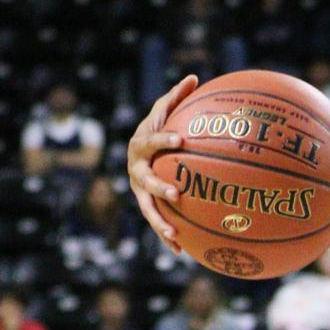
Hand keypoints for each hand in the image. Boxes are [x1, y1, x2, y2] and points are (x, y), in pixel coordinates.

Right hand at [128, 74, 197, 254]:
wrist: (137, 151)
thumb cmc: (157, 128)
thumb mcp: (163, 112)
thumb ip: (176, 98)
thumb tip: (194, 77)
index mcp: (140, 146)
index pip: (151, 142)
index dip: (164, 140)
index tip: (182, 140)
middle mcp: (136, 170)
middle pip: (144, 180)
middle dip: (159, 187)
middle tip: (176, 193)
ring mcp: (139, 190)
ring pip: (147, 208)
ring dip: (159, 222)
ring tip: (174, 234)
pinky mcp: (147, 205)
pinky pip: (157, 222)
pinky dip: (167, 237)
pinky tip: (182, 252)